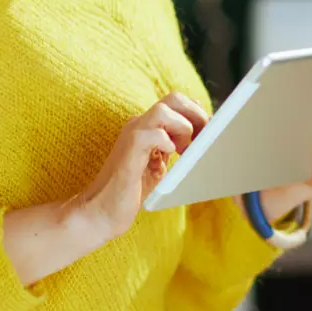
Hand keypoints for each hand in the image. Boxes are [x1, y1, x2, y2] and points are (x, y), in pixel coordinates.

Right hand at [74, 91, 207, 240]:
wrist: (101, 212)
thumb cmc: (130, 191)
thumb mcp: (160, 165)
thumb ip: (175, 147)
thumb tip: (202, 137)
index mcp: (148, 127)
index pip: (179, 103)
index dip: (198, 114)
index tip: (210, 135)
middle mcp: (139, 125)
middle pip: (174, 98)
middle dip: (197, 115)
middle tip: (203, 140)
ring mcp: (132, 135)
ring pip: (164, 109)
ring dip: (183, 128)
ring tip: (184, 151)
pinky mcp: (129, 151)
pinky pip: (153, 133)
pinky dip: (167, 142)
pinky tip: (168, 159)